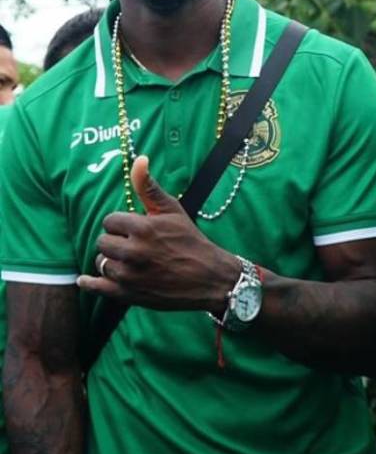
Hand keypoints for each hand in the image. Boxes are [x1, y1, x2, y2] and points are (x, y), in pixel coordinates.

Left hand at [77, 155, 240, 312]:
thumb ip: (150, 187)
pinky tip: (87, 279)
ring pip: (102, 262)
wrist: (210, 278)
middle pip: (103, 241)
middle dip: (116, 242)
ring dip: (112, 261)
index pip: (110, 221)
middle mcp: (134, 251)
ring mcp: (130, 275)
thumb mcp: (173, 211)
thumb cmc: (192, 242)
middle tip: (134, 246)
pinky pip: (97, 287)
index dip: (122, 224)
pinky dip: (90, 282)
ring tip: (130, 262)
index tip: (135, 229)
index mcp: (143, 228)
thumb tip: (138, 159)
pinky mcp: (128, 294)